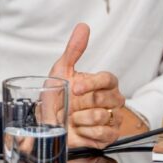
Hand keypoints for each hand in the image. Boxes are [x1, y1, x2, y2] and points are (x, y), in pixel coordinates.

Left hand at [48, 23, 125, 148]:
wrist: (50, 126)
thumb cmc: (58, 98)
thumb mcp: (61, 71)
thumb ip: (74, 49)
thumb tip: (83, 27)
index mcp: (103, 83)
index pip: (108, 79)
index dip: (91, 84)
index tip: (74, 89)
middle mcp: (111, 99)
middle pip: (108, 98)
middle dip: (83, 103)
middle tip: (70, 106)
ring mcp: (112, 117)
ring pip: (104, 116)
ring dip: (81, 119)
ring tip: (73, 118)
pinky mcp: (110, 135)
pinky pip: (104, 133)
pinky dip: (87, 132)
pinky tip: (79, 129)